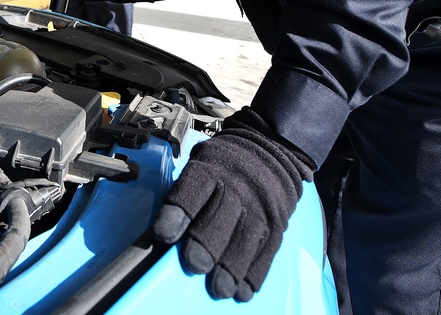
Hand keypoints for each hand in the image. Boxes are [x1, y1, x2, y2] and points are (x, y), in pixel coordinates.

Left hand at [151, 107, 313, 301]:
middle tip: (194, 264)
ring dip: (231, 267)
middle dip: (206, 244)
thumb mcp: (202, 161)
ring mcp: (260, 206)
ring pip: (245, 239)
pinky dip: (254, 273)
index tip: (164, 234)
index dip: (177, 213)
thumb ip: (185, 190)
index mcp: (210, 169)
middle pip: (220, 217)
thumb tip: (163, 230)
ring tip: (218, 288)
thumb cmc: (225, 162)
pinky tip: (243, 291)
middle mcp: (237, 187)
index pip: (192, 190)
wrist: (271, 148)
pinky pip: (267, 251)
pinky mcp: (277, 224)